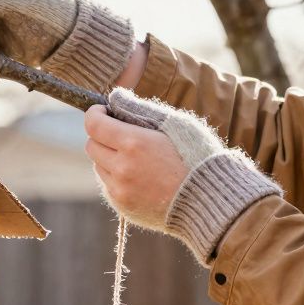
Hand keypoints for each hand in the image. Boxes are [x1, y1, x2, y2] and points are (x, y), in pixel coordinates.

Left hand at [86, 89, 280, 262]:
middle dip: (103, 136)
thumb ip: (141, 108)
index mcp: (133, 143)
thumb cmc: (198, 156)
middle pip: (92, 145)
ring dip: (109, 157)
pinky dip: (117, 178)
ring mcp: (120, 191)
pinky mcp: (123, 207)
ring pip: (98, 166)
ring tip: (138, 158)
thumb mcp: (176, 123)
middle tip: (122, 133)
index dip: (95, 114)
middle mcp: (121, 168)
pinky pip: (108, 186)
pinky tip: (141, 176)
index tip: (104, 112)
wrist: (212, 201)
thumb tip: (115, 97)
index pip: (93, 124)